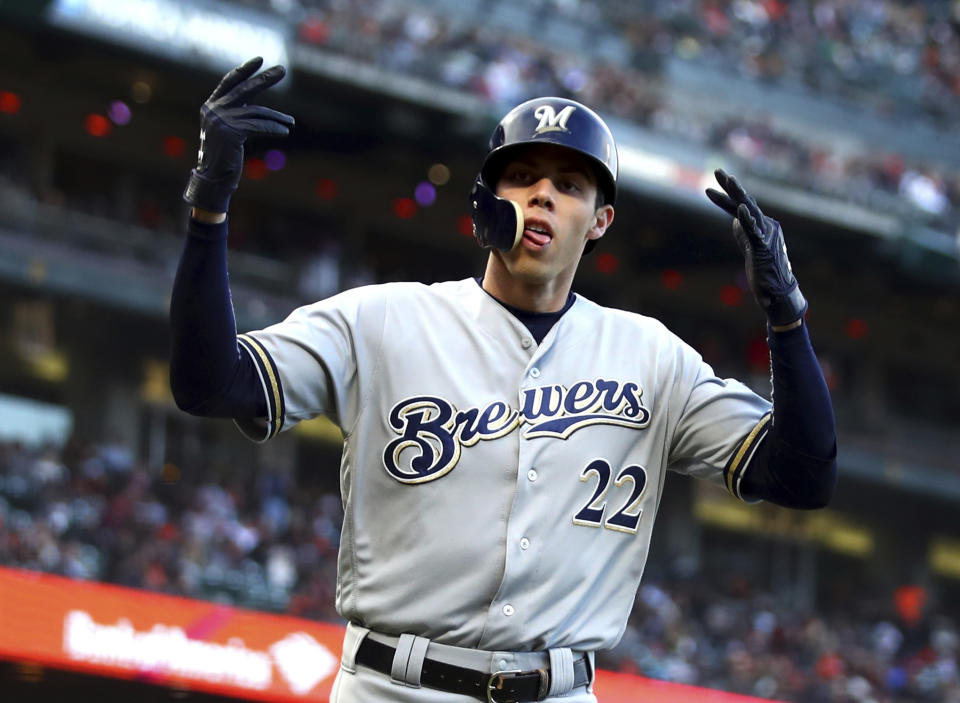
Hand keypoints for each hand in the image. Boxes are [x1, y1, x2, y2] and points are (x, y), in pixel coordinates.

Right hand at [183, 57, 294, 213]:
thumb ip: (235, 116)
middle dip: (264, 78)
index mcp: (210, 106)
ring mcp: (221, 119)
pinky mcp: (231, 131)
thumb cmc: (223, 158)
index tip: (260, 60)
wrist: (212, 179)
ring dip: (277, 117)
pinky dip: (274, 128)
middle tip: (282, 70)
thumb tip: (255, 108)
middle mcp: (213, 109)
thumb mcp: (226, 131)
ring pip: (257, 112)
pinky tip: (285, 131)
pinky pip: (259, 126)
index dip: (245, 70)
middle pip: (244, 89)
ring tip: (290, 122)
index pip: (229, 82)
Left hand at [705, 169, 806, 326]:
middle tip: (718, 170)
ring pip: (750, 210)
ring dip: (738, 194)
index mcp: (761, 226)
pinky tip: (739, 208)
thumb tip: (734, 220)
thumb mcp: (750, 248)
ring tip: (728, 179)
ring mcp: (767, 235)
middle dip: (731, 185)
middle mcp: (766, 226)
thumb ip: (743, 234)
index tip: (709, 187)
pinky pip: (754, 230)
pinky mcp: (765, 247)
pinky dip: (747, 219)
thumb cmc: (764, 273)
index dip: (725, 197)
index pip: (739, 208)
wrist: (777, 293)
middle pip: (745, 201)